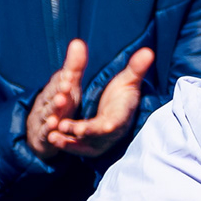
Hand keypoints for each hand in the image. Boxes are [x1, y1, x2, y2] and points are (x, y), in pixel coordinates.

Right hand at [25, 39, 87, 160]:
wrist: (39, 129)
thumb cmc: (60, 104)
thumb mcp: (69, 87)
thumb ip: (74, 67)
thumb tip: (78, 42)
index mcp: (55, 90)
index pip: (58, 82)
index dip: (63, 79)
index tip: (70, 75)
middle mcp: (47, 102)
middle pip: (51, 97)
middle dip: (58, 93)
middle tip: (65, 88)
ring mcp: (43, 119)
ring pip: (48, 114)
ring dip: (53, 111)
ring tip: (58, 109)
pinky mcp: (44, 135)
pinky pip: (46, 133)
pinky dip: (49, 130)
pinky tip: (53, 128)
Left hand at [26, 40, 154, 161]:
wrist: (118, 113)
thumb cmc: (122, 96)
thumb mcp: (128, 81)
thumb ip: (136, 68)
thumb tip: (148, 52)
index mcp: (122, 116)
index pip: (117, 123)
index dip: (107, 125)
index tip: (100, 126)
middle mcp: (112, 132)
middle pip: (98, 135)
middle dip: (83, 132)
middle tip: (65, 126)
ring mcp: (101, 142)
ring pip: (86, 145)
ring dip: (69, 142)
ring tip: (53, 136)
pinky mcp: (90, 146)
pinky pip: (77, 148)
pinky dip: (65, 145)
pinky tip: (51, 137)